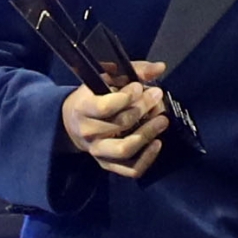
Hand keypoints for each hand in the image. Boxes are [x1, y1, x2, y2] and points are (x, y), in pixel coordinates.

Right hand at [60, 60, 167, 178]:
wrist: (74, 123)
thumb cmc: (94, 96)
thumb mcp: (107, 78)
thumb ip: (133, 70)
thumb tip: (160, 68)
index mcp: (83, 108)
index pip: (105, 107)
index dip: (127, 96)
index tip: (139, 87)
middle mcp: (88, 132)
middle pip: (121, 124)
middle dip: (144, 108)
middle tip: (157, 97)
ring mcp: (98, 151)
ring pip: (126, 149)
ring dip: (148, 133)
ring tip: (162, 119)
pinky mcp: (108, 165)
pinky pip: (131, 169)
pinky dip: (148, 158)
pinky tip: (157, 142)